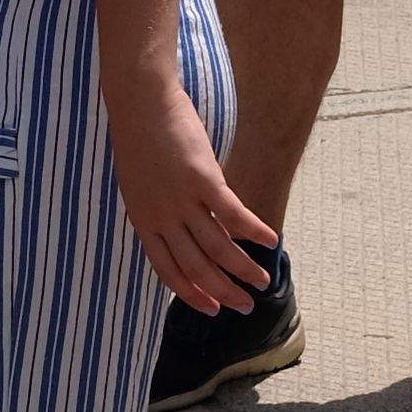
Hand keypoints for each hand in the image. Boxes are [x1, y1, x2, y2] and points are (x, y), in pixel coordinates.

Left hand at [105, 79, 279, 314]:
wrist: (140, 102)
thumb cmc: (140, 139)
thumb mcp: (140, 185)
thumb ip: (159, 211)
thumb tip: (182, 231)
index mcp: (143, 221)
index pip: (169, 271)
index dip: (192, 294)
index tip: (212, 309)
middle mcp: (162, 218)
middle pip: (197, 267)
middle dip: (224, 291)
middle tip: (246, 306)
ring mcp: (182, 200)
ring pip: (218, 247)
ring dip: (243, 268)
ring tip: (263, 280)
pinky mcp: (203, 179)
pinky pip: (233, 215)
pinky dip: (254, 231)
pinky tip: (271, 241)